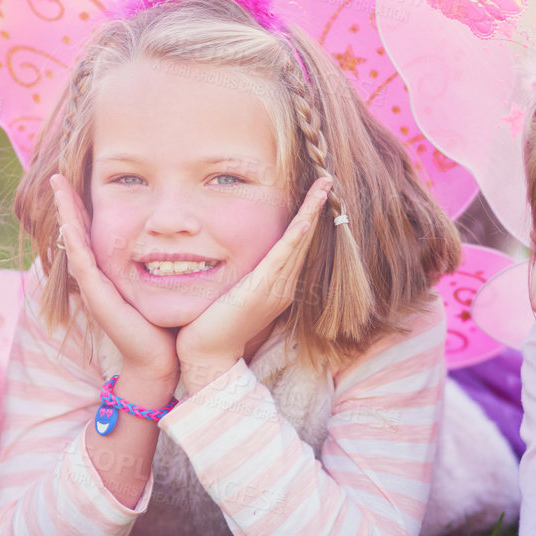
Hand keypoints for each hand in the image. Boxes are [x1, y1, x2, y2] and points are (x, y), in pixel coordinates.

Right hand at [50, 173, 177, 382]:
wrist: (159, 361)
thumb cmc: (165, 324)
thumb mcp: (163, 284)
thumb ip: (165, 262)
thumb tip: (184, 236)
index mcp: (109, 272)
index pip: (91, 232)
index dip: (82, 207)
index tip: (76, 181)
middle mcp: (97, 278)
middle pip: (76, 233)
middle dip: (67, 204)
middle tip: (57, 177)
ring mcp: (95, 288)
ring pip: (74, 244)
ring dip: (65, 216)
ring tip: (58, 189)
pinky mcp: (99, 300)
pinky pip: (84, 265)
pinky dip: (76, 244)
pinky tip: (69, 225)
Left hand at [175, 175, 330, 392]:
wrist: (208, 355)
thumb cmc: (212, 326)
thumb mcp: (231, 294)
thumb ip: (240, 276)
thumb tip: (235, 259)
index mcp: (278, 286)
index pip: (297, 244)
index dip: (307, 217)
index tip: (315, 194)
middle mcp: (284, 285)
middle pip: (305, 239)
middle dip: (317, 208)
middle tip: (328, 179)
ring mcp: (276, 287)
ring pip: (300, 241)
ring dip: (312, 212)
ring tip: (324, 186)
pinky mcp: (263, 288)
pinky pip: (284, 255)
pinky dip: (297, 235)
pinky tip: (307, 217)